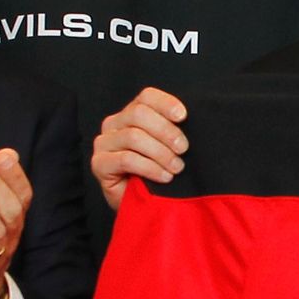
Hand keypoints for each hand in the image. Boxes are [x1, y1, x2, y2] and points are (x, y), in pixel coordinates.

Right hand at [90, 87, 187, 210]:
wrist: (143, 202)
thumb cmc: (160, 170)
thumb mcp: (171, 146)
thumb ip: (176, 131)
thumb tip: (198, 120)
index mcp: (132, 113)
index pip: (146, 97)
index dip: (166, 103)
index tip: (184, 116)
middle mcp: (114, 124)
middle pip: (139, 114)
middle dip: (166, 131)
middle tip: (184, 149)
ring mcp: (104, 143)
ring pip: (133, 137)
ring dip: (161, 153)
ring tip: (177, 167)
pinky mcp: (99, 164)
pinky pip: (126, 159)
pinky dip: (150, 168)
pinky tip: (164, 177)